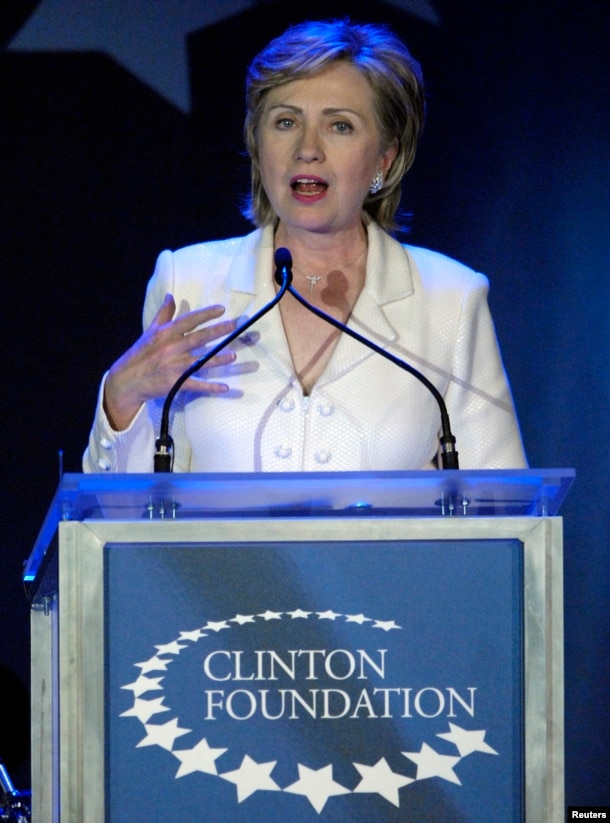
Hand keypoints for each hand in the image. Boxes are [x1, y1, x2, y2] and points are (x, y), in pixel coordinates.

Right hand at [104, 294, 237, 430]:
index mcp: (165, 334)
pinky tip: (225, 388)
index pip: (189, 321)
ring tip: (233, 356)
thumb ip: (164, 315)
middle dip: (217, 331)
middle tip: (234, 326)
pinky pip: (196, 384)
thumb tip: (170, 296)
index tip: (221, 309)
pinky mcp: (175, 383)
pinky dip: (210, 387)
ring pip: (200, 361)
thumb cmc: (139, 355)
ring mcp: (174, 366)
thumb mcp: (150, 332)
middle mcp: (171, 348)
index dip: (205, 314)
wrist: (125, 381)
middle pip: (198, 338)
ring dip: (218, 359)